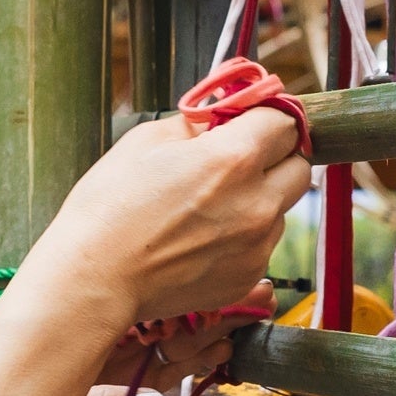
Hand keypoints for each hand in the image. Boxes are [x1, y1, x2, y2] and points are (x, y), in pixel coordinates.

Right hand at [28, 108, 309, 333]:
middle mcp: (258, 202)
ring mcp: (257, 245)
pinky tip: (200, 240)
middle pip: (299, 166)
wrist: (96, 278)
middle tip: (240, 160)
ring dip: (258, 200)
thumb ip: (197, 125)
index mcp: (235, 159)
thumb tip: (221, 119)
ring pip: (279, 209)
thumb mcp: (147, 141)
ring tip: (207, 209)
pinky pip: (260, 246)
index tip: (254, 120)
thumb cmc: (110, 206)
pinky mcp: (248, 277)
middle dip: (275, 157)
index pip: (285, 122)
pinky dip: (241, 238)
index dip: (268, 117)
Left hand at [64, 298, 273, 395]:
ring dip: (213, 332)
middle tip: (255, 292)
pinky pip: (169, 379)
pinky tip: (224, 350)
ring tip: (250, 313)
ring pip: (176, 346)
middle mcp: (108, 341)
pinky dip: (197, 366)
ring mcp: (119, 370)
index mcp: (88, 325)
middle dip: (213, 306)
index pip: (147, 298)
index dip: (188, 288)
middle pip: (170, 317)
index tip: (223, 276)